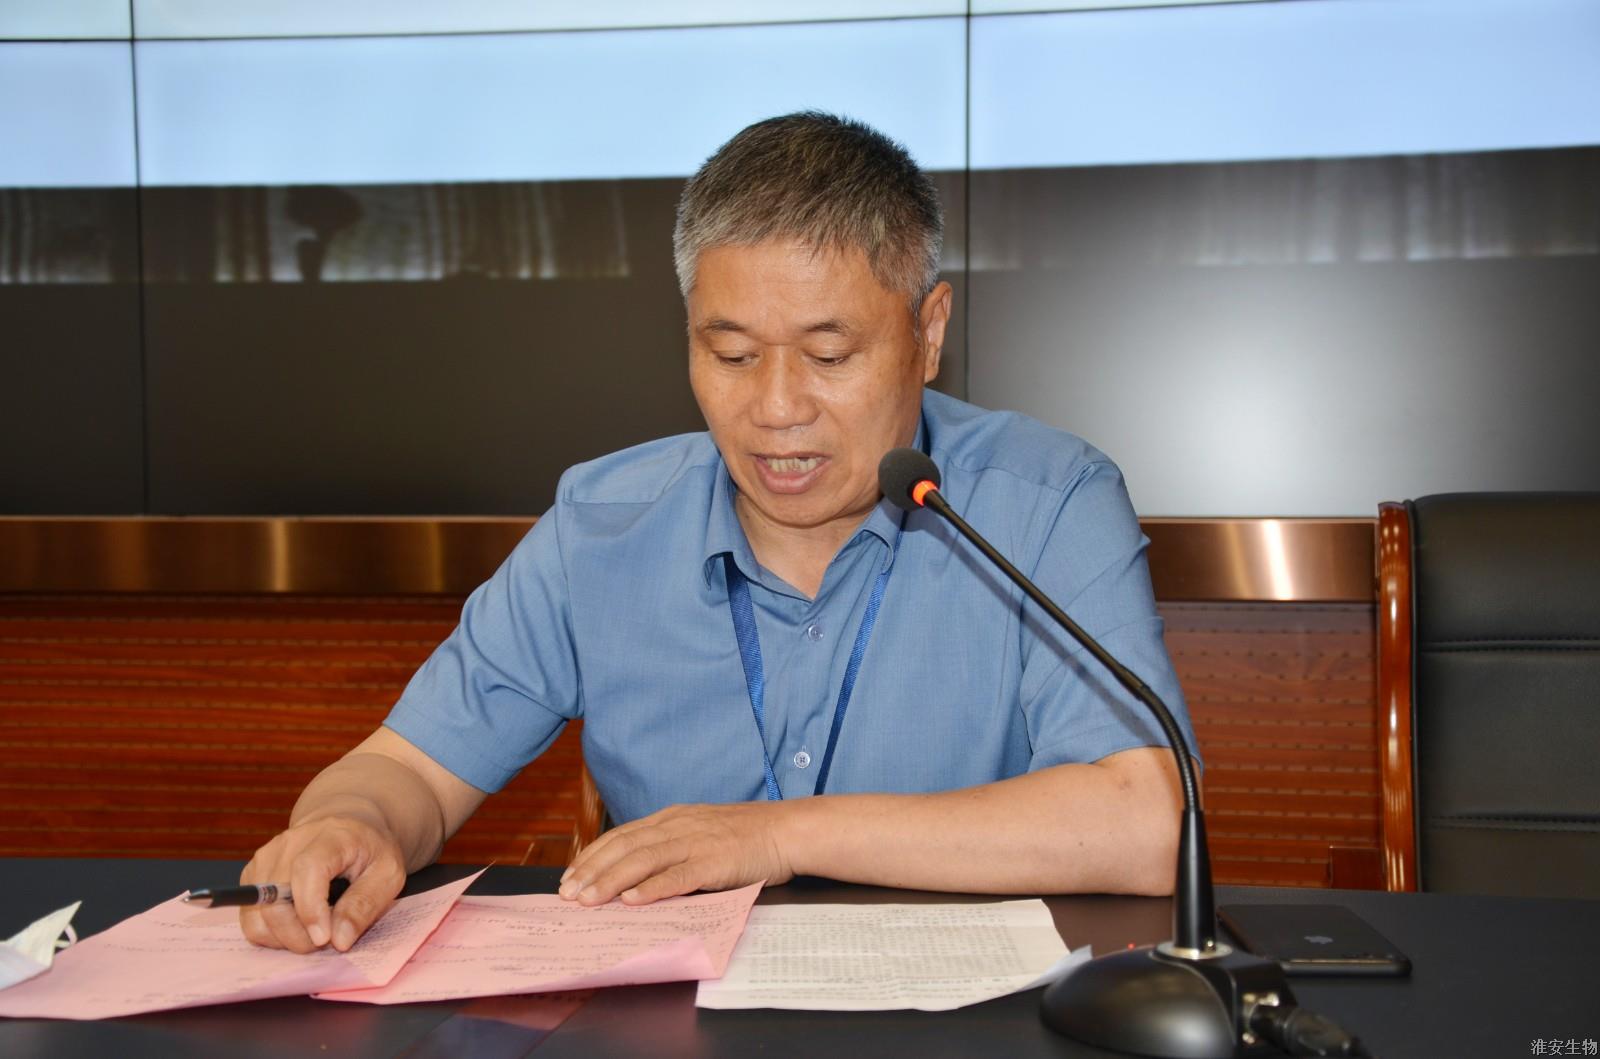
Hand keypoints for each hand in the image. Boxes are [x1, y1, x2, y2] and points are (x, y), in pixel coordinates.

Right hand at [238, 814, 407, 953]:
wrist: (347, 825)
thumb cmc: (370, 850)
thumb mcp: (388, 873)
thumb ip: (365, 904)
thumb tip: (339, 941)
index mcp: (330, 836)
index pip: (306, 870)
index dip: (311, 910)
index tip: (324, 939)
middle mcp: (288, 844)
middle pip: (274, 902)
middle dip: (299, 936)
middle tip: (326, 942)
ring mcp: (265, 858)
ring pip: (257, 916)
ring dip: (284, 938)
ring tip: (313, 933)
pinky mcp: (252, 875)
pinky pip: (250, 919)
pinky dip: (272, 934)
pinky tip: (298, 926)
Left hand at [558, 801, 797, 905]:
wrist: (785, 831)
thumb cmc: (745, 836)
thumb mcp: (700, 831)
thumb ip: (670, 847)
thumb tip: (636, 873)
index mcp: (671, 819)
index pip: (622, 836)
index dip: (593, 856)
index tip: (570, 876)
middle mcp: (677, 827)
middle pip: (624, 847)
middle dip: (591, 871)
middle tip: (567, 894)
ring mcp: (695, 843)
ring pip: (643, 861)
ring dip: (610, 881)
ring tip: (588, 900)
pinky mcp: (714, 863)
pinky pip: (677, 877)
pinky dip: (652, 888)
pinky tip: (632, 901)